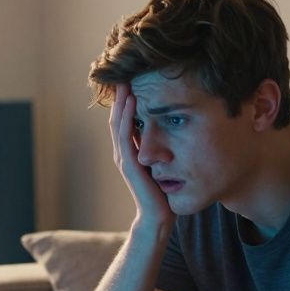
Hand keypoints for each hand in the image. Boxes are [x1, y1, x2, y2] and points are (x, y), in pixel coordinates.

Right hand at [110, 83, 172, 228]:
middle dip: (120, 96)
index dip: (125, 101)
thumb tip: (172, 129)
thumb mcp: (162, 163)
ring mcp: (124, 158)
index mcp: (129, 151)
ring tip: (124, 81)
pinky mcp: (128, 164)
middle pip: (117, 118)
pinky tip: (130, 102)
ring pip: (118, 123)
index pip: (124, 121)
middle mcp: (123, 152)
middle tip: (124, 72)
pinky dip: (126, 117)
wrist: (158, 217)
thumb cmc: (163, 192)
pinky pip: (125, 135)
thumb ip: (161, 148)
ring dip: (121, 101)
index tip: (132, 80)